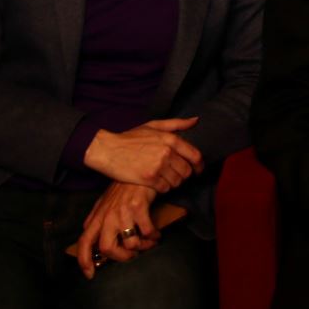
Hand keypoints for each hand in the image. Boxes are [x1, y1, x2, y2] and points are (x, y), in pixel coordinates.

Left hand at [75, 182, 159, 278]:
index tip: (90, 274)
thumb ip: (97, 220)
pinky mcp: (138, 208)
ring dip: (143, 247)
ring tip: (149, 242)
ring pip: (130, 243)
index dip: (84, 261)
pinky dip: (153, 237)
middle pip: (107, 249)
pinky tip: (156, 234)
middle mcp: (107, 216)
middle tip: (133, 254)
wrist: (138, 171)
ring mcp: (122, 213)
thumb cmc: (123, 189)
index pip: (84, 242)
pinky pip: (146, 232)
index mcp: (98, 217)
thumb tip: (91, 238)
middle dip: (122, 257)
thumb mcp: (105, 203)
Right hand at [82, 117, 203, 192]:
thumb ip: (176, 123)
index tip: (198, 170)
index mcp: (171, 139)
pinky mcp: (149, 179)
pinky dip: (163, 188)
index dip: (199, 165)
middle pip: (187, 171)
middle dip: (184, 175)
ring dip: (173, 183)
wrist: (108, 150)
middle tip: (177, 175)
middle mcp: (167, 153)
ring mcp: (158, 166)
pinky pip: (165, 188)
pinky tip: (157, 184)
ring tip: (166, 179)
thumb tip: (195, 120)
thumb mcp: (153, 125)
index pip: (195, 156)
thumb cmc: (130, 137)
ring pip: (177, 181)